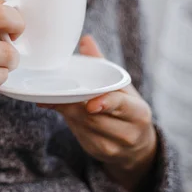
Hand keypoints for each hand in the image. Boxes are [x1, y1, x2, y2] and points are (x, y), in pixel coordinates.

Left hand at [38, 36, 157, 191]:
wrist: (137, 146)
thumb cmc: (127, 109)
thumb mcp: (122, 87)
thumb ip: (102, 64)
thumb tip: (85, 40)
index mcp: (138, 112)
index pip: (122, 106)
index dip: (106, 104)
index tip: (91, 104)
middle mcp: (128, 131)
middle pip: (94, 117)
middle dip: (74, 103)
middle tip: (55, 91)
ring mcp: (112, 145)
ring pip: (82, 125)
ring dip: (67, 110)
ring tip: (53, 97)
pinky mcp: (97, 151)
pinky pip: (78, 133)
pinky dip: (66, 119)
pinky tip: (58, 108)